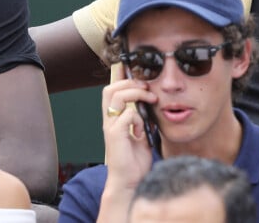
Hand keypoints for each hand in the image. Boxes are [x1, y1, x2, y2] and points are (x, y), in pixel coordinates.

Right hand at [101, 64, 156, 189]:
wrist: (129, 183)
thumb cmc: (135, 162)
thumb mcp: (141, 136)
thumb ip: (141, 120)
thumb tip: (149, 106)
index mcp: (114, 118)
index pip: (112, 90)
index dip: (121, 78)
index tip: (137, 76)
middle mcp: (109, 120)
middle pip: (110, 89)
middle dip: (129, 82)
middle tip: (146, 87)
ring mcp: (110, 127)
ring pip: (116, 96)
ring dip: (135, 94)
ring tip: (149, 98)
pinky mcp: (115, 135)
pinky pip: (127, 115)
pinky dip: (138, 118)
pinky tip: (142, 130)